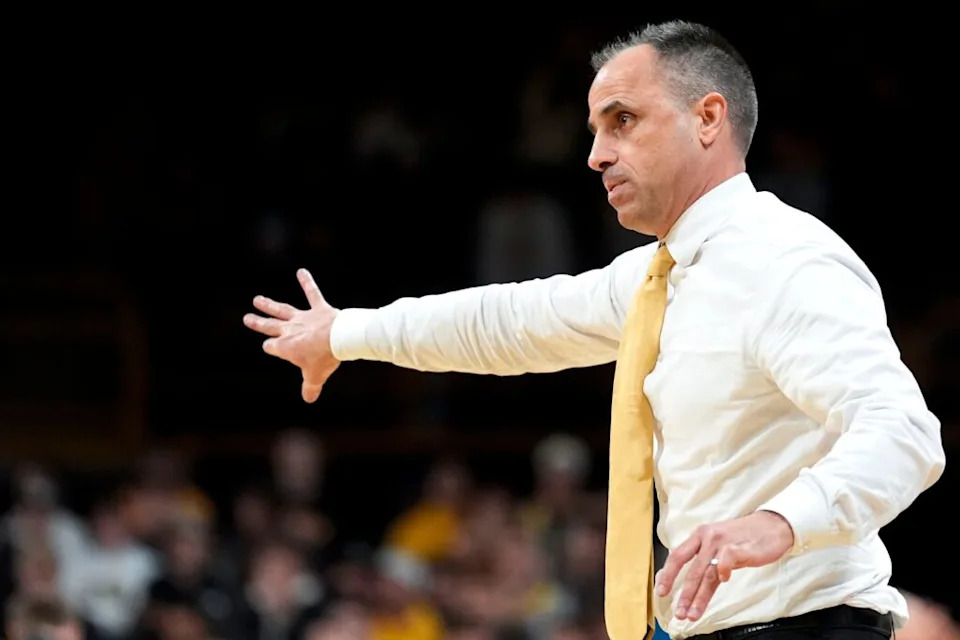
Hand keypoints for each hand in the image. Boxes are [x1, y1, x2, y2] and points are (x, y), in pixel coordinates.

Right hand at [243, 268, 340, 402]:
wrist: (338, 339)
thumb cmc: (324, 358)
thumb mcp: (315, 376)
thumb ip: (310, 387)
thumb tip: (309, 399)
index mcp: (286, 347)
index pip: (272, 347)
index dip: (271, 347)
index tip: (269, 347)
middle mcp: (290, 330)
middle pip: (270, 326)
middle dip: (258, 323)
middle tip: (247, 318)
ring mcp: (303, 317)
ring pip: (282, 310)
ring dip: (269, 304)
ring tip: (257, 299)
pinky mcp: (318, 308)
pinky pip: (312, 293)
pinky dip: (307, 282)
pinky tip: (302, 271)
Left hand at [655, 510, 793, 621]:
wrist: (771, 525)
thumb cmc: (743, 538)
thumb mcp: (717, 544)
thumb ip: (702, 559)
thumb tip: (682, 579)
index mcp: (699, 536)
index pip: (677, 556)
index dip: (667, 575)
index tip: (661, 592)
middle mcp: (708, 537)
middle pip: (690, 569)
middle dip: (683, 594)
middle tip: (678, 612)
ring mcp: (723, 542)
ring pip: (707, 573)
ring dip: (698, 596)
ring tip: (693, 613)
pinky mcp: (741, 547)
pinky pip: (727, 560)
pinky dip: (723, 571)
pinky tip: (724, 580)